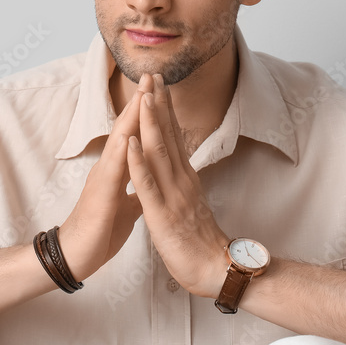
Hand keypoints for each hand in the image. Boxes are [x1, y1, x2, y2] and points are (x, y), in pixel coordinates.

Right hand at [58, 75, 149, 281]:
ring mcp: (104, 178)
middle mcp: (110, 167)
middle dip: (140, 102)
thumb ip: (135, 189)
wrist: (77, 254)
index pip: (136, 135)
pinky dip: (122, 152)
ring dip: (131, 116)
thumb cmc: (100, 229)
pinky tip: (128, 136)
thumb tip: (148, 181)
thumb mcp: (126, 205)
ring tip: (143, 93)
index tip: (160, 89)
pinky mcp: (101, 194)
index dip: (148, 113)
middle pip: (127, 128)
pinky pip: (113, 170)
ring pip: (120, 141)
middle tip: (151, 74)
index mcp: (119, 170)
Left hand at [126, 73, 229, 297]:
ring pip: (159, 152)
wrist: (214, 270)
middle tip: (152, 75)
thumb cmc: (198, 240)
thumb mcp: (189, 203)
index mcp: (184, 177)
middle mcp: (181, 179)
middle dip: (158, 104)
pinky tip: (130, 143)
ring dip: (148, 123)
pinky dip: (138, 162)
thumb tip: (179, 164)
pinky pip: (147, 184)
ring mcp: (173, 194)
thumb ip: (182, 182)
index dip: (165, 109)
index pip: (174, 136)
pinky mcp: (162, 213)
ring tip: (142, 97)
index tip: (158, 84)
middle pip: (168, 135)